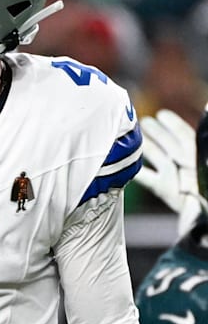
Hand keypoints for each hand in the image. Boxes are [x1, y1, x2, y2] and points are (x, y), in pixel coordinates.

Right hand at [136, 108, 207, 235]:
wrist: (206, 210)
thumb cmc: (207, 183)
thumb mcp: (205, 150)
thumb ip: (201, 133)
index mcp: (197, 152)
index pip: (184, 134)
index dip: (173, 123)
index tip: (162, 114)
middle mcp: (185, 162)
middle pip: (168, 143)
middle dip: (155, 132)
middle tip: (142, 122)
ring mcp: (175, 176)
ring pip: (156, 157)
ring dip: (143, 147)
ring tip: (131, 138)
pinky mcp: (165, 190)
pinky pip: (147, 178)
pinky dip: (135, 171)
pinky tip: (124, 165)